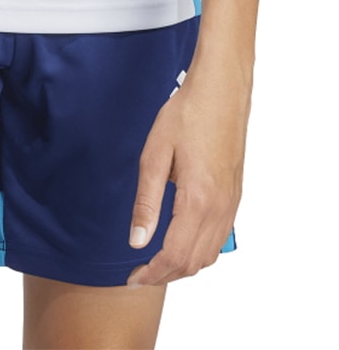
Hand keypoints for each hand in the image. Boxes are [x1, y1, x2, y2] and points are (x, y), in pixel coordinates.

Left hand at [126, 69, 247, 285]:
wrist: (221, 89)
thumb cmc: (187, 114)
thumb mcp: (155, 154)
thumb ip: (146, 201)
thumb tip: (137, 240)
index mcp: (198, 199)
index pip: (175, 255)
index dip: (151, 272)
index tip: (131, 277)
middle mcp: (220, 207)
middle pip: (194, 262)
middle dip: (166, 275)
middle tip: (139, 274)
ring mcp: (231, 202)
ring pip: (210, 254)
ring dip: (184, 266)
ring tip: (157, 262)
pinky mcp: (235, 194)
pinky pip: (220, 237)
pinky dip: (200, 250)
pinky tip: (182, 241)